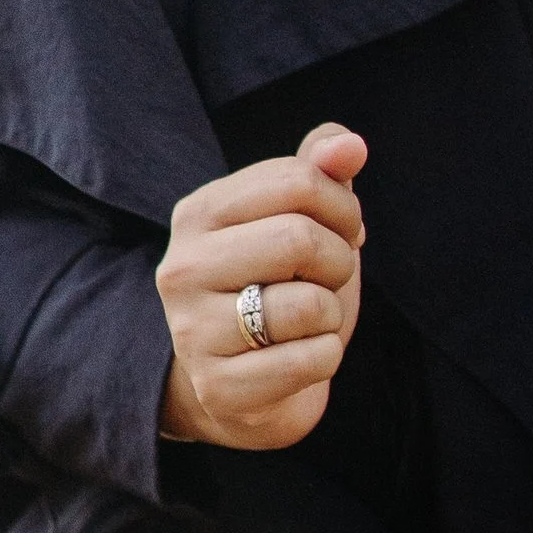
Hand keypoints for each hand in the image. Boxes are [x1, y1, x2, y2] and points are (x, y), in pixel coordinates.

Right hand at [156, 122, 366, 448]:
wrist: (240, 387)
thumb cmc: (276, 289)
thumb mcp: (301, 221)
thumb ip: (321, 171)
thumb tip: (349, 145)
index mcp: (198, 214)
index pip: (297, 180)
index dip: (341, 207)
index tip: (338, 231)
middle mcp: (183, 268)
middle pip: (299, 239)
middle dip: (338, 262)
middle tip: (328, 279)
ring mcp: (193, 331)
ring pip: (309, 305)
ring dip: (332, 315)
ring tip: (307, 322)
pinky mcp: (219, 387)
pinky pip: (312, 360)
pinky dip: (326, 358)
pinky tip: (300, 359)